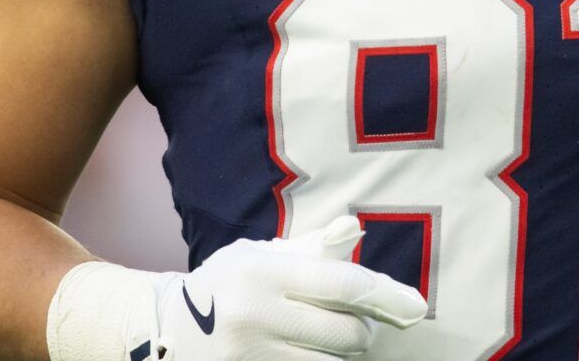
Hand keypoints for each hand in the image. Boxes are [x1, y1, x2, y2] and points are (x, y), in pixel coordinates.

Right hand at [153, 215, 427, 358]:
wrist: (163, 332)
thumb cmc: (226, 285)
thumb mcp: (262, 254)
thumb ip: (313, 247)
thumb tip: (356, 230)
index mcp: (263, 273)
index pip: (342, 286)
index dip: (386, 296)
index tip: (416, 307)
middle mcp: (255, 317)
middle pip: (345, 334)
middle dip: (363, 332)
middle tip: (357, 327)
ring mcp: (250, 358)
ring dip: (342, 356)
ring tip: (330, 343)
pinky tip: (315, 355)